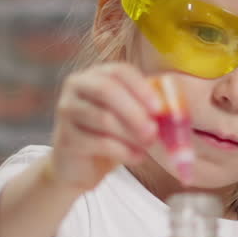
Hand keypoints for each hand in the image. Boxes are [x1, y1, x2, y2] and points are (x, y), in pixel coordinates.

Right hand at [50, 62, 164, 190]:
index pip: (119, 71)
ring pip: (104, 119)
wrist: (79, 165)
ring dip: (131, 134)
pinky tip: (136, 157)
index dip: (141, 88)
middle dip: (135, 111)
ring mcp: (67, 111)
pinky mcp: (65, 138)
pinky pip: (99, 142)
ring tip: (148, 145)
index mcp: (95, 74)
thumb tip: (171, 110)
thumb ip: (145, 108)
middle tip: (154, 130)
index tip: (159, 107)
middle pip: (107, 91)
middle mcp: (77, 87)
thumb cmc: (109, 135)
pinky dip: (123, 151)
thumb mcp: (128, 117)